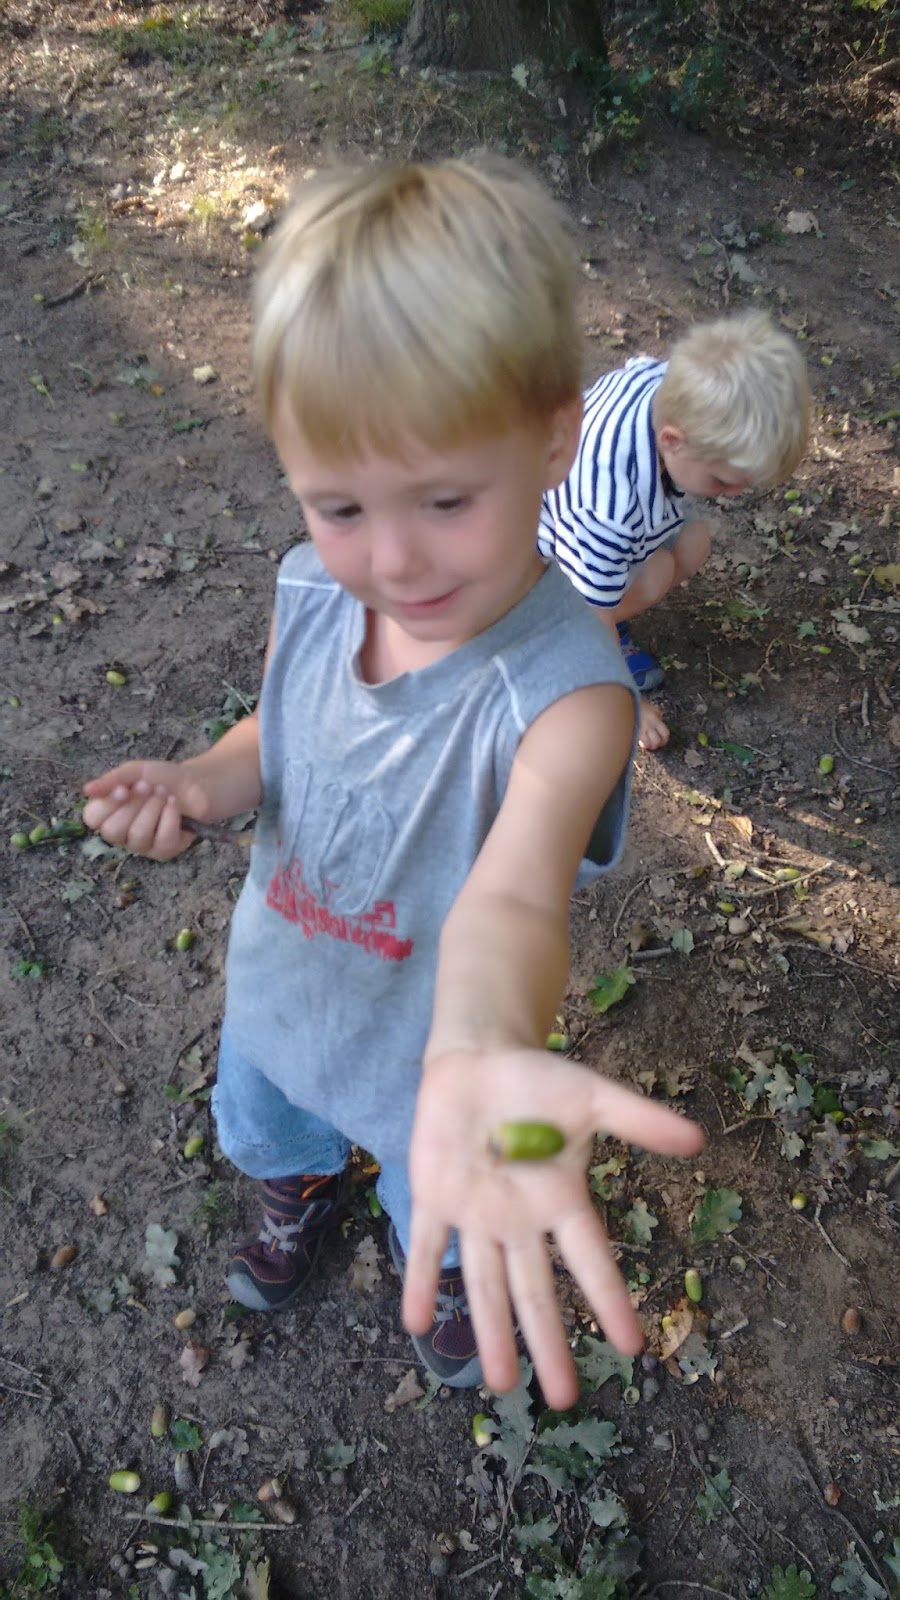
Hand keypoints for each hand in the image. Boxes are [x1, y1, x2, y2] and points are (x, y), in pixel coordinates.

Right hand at [82, 760, 213, 860]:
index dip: (107, 805)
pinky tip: (174, 804)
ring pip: (138, 836)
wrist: (197, 782)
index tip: (123, 789)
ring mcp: (143, 845)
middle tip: (148, 786)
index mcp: (109, 813)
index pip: (93, 818)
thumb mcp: (135, 772)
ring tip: (164, 793)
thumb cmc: (162, 778)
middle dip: (133, 805)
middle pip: (112, 831)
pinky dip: (170, 817)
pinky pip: (163, 840)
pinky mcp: (165, 851)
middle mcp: (122, 834)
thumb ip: (111, 780)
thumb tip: (86, 790)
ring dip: (153, 809)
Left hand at [404, 1049, 703, 1409]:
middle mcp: (519, 1220)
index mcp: (560, 1200)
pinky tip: (416, 1323)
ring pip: (483, 1283)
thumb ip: (640, 1120)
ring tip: (501, 1383)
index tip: (633, 1347)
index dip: (610, 1301)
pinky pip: (427, 1245)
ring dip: (490, 1332)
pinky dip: (421, 1281)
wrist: (481, 1057)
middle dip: (549, 1343)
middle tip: (565, 1399)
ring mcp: (476, 1213)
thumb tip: (698, 1139)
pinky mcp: (435, 1196)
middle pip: (535, 1291)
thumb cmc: (540, 1080)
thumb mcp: (593, 1096)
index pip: (590, 1260)